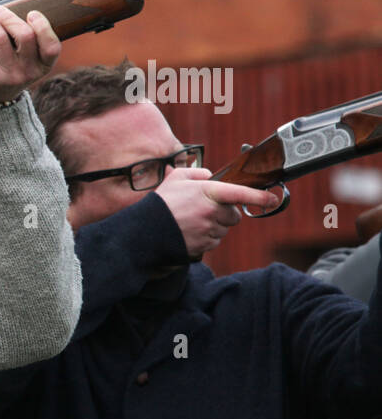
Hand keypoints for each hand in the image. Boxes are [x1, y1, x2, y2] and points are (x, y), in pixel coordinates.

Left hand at [0, 6, 59, 108]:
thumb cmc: (8, 70)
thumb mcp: (25, 61)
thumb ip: (27, 40)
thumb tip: (11, 9)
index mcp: (43, 66)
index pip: (52, 46)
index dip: (43, 26)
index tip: (31, 13)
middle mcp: (29, 72)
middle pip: (25, 35)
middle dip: (8, 17)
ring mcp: (8, 75)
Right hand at [156, 167, 279, 257]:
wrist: (145, 230)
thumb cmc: (161, 203)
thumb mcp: (176, 178)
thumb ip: (198, 172)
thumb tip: (211, 176)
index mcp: (209, 192)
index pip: (241, 193)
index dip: (260, 196)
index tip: (273, 199)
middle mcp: (212, 212)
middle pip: (234, 216)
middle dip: (225, 214)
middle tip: (205, 210)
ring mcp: (209, 230)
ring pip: (224, 229)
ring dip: (214, 226)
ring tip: (192, 222)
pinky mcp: (205, 245)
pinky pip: (214, 241)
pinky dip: (206, 238)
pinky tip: (190, 232)